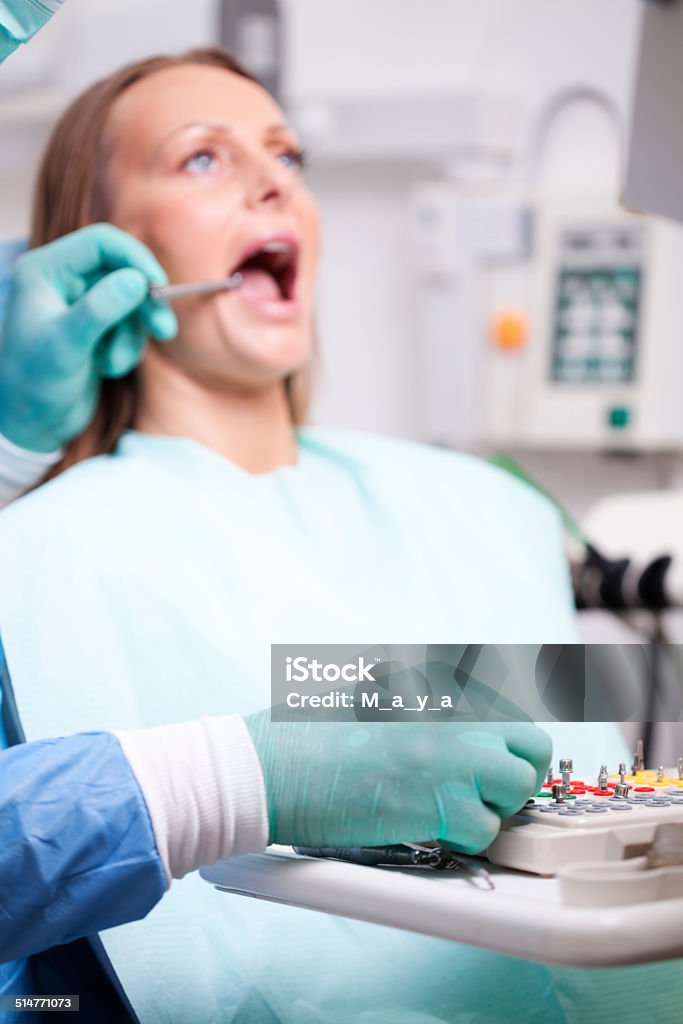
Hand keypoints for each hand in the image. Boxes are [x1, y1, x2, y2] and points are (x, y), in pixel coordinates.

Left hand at [0, 224, 176, 451]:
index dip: (135, 259)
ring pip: (131, 301)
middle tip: (163, 329)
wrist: (31, 423)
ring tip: (113, 365)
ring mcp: (81, 304)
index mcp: (46, 270)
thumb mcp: (66, 346)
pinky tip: (106, 369)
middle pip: (123, 270)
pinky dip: (127, 348)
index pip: (101, 243)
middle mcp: (63, 280)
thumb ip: (100, 310)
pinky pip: (130, 326)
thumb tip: (138, 280)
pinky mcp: (97, 327)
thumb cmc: (35, 384)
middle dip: (143, 303)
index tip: (159, 287)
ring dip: (131, 336)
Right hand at [244, 715, 550, 852]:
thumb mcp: (374, 692)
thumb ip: (424, 701)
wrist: (275, 763)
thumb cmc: (312, 733)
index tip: (499, 769)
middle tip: (484, 795)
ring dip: (489, 810)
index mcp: (441, 686)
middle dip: (516, 778)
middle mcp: (458, 716)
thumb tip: (464, 722)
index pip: (515, 716)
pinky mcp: (438, 801)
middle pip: (532, 750)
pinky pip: (482, 830)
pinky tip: (426, 828)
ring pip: (516, 793)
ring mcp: (453, 757)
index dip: (512, 751)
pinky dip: (462, 838)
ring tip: (445, 813)